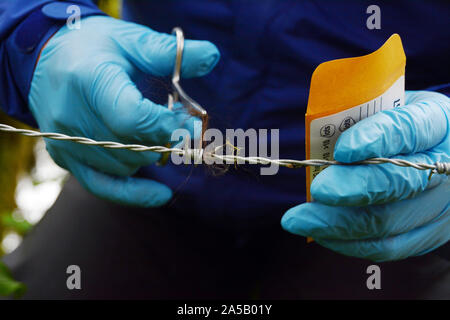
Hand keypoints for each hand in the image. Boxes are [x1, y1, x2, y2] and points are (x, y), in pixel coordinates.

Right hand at [29, 16, 218, 206]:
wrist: (44, 58)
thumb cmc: (92, 46)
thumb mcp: (130, 40)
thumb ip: (169, 53)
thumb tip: (212, 55)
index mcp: (89, 80)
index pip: (132, 118)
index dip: (168, 126)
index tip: (193, 123)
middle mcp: (72, 116)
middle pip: (132, 146)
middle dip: (167, 139)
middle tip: (184, 125)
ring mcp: (67, 142)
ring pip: (125, 165)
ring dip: (152, 155)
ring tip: (161, 134)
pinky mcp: (66, 157)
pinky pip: (102, 186)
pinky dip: (133, 194)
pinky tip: (161, 194)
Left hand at [282, 90, 449, 260]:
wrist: (421, 150)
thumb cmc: (392, 123)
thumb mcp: (383, 103)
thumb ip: (358, 115)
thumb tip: (315, 134)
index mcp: (438, 121)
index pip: (410, 129)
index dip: (377, 140)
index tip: (342, 150)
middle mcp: (445, 166)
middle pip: (401, 183)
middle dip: (353, 189)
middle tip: (317, 190)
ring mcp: (440, 206)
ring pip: (388, 222)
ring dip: (338, 223)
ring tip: (300, 219)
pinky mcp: (427, 234)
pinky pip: (387, 247)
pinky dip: (348, 242)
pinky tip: (319, 232)